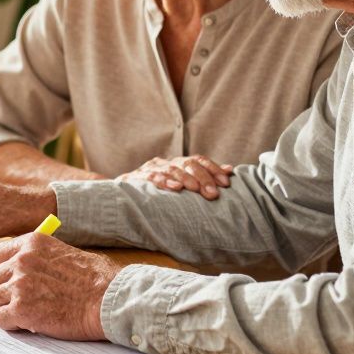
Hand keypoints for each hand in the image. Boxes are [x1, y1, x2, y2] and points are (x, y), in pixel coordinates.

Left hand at [0, 233, 121, 340]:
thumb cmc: (96, 279)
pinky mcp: (22, 309)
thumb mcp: (64, 253)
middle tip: (12, 302)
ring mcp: (20, 285)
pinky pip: (0, 319)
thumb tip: (18, 273)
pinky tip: (26, 324)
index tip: (2, 281)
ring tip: (24, 314)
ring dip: (4, 309)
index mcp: (32, 243)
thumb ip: (39, 259)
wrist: (108, 299)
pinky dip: (9, 324)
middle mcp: (22, 260)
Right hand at [115, 155, 232, 198]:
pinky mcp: (138, 177)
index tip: (226, 183)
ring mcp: (152, 168)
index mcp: (178, 163)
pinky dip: (164, 181)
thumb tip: (230, 169)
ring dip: (186, 179)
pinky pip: (152, 177)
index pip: (199, 160)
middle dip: (203, 178)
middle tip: (213, 194)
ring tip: (195, 189)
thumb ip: (204, 175)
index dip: (213, 169)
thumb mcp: (181, 182)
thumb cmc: (158, 190)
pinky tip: (174, 188)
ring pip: (172, 169)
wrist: (123, 193)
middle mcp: (166, 162)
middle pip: (188, 164)